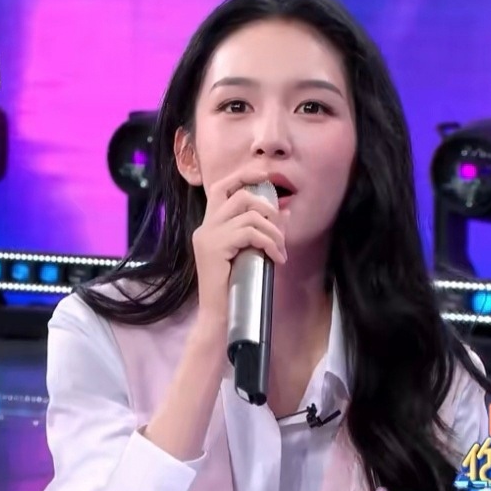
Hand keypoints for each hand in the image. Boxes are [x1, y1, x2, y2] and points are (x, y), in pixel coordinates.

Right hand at [191, 171, 288, 335]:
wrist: (218, 316)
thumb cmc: (235, 289)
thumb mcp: (250, 253)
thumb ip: (262, 231)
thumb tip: (285, 211)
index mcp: (209, 227)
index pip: (221, 188)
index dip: (243, 175)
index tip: (265, 174)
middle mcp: (205, 227)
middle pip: (238, 194)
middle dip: (266, 205)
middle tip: (280, 226)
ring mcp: (207, 237)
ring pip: (248, 214)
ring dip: (273, 230)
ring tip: (281, 249)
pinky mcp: (213, 248)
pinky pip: (250, 233)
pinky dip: (270, 243)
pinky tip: (277, 258)